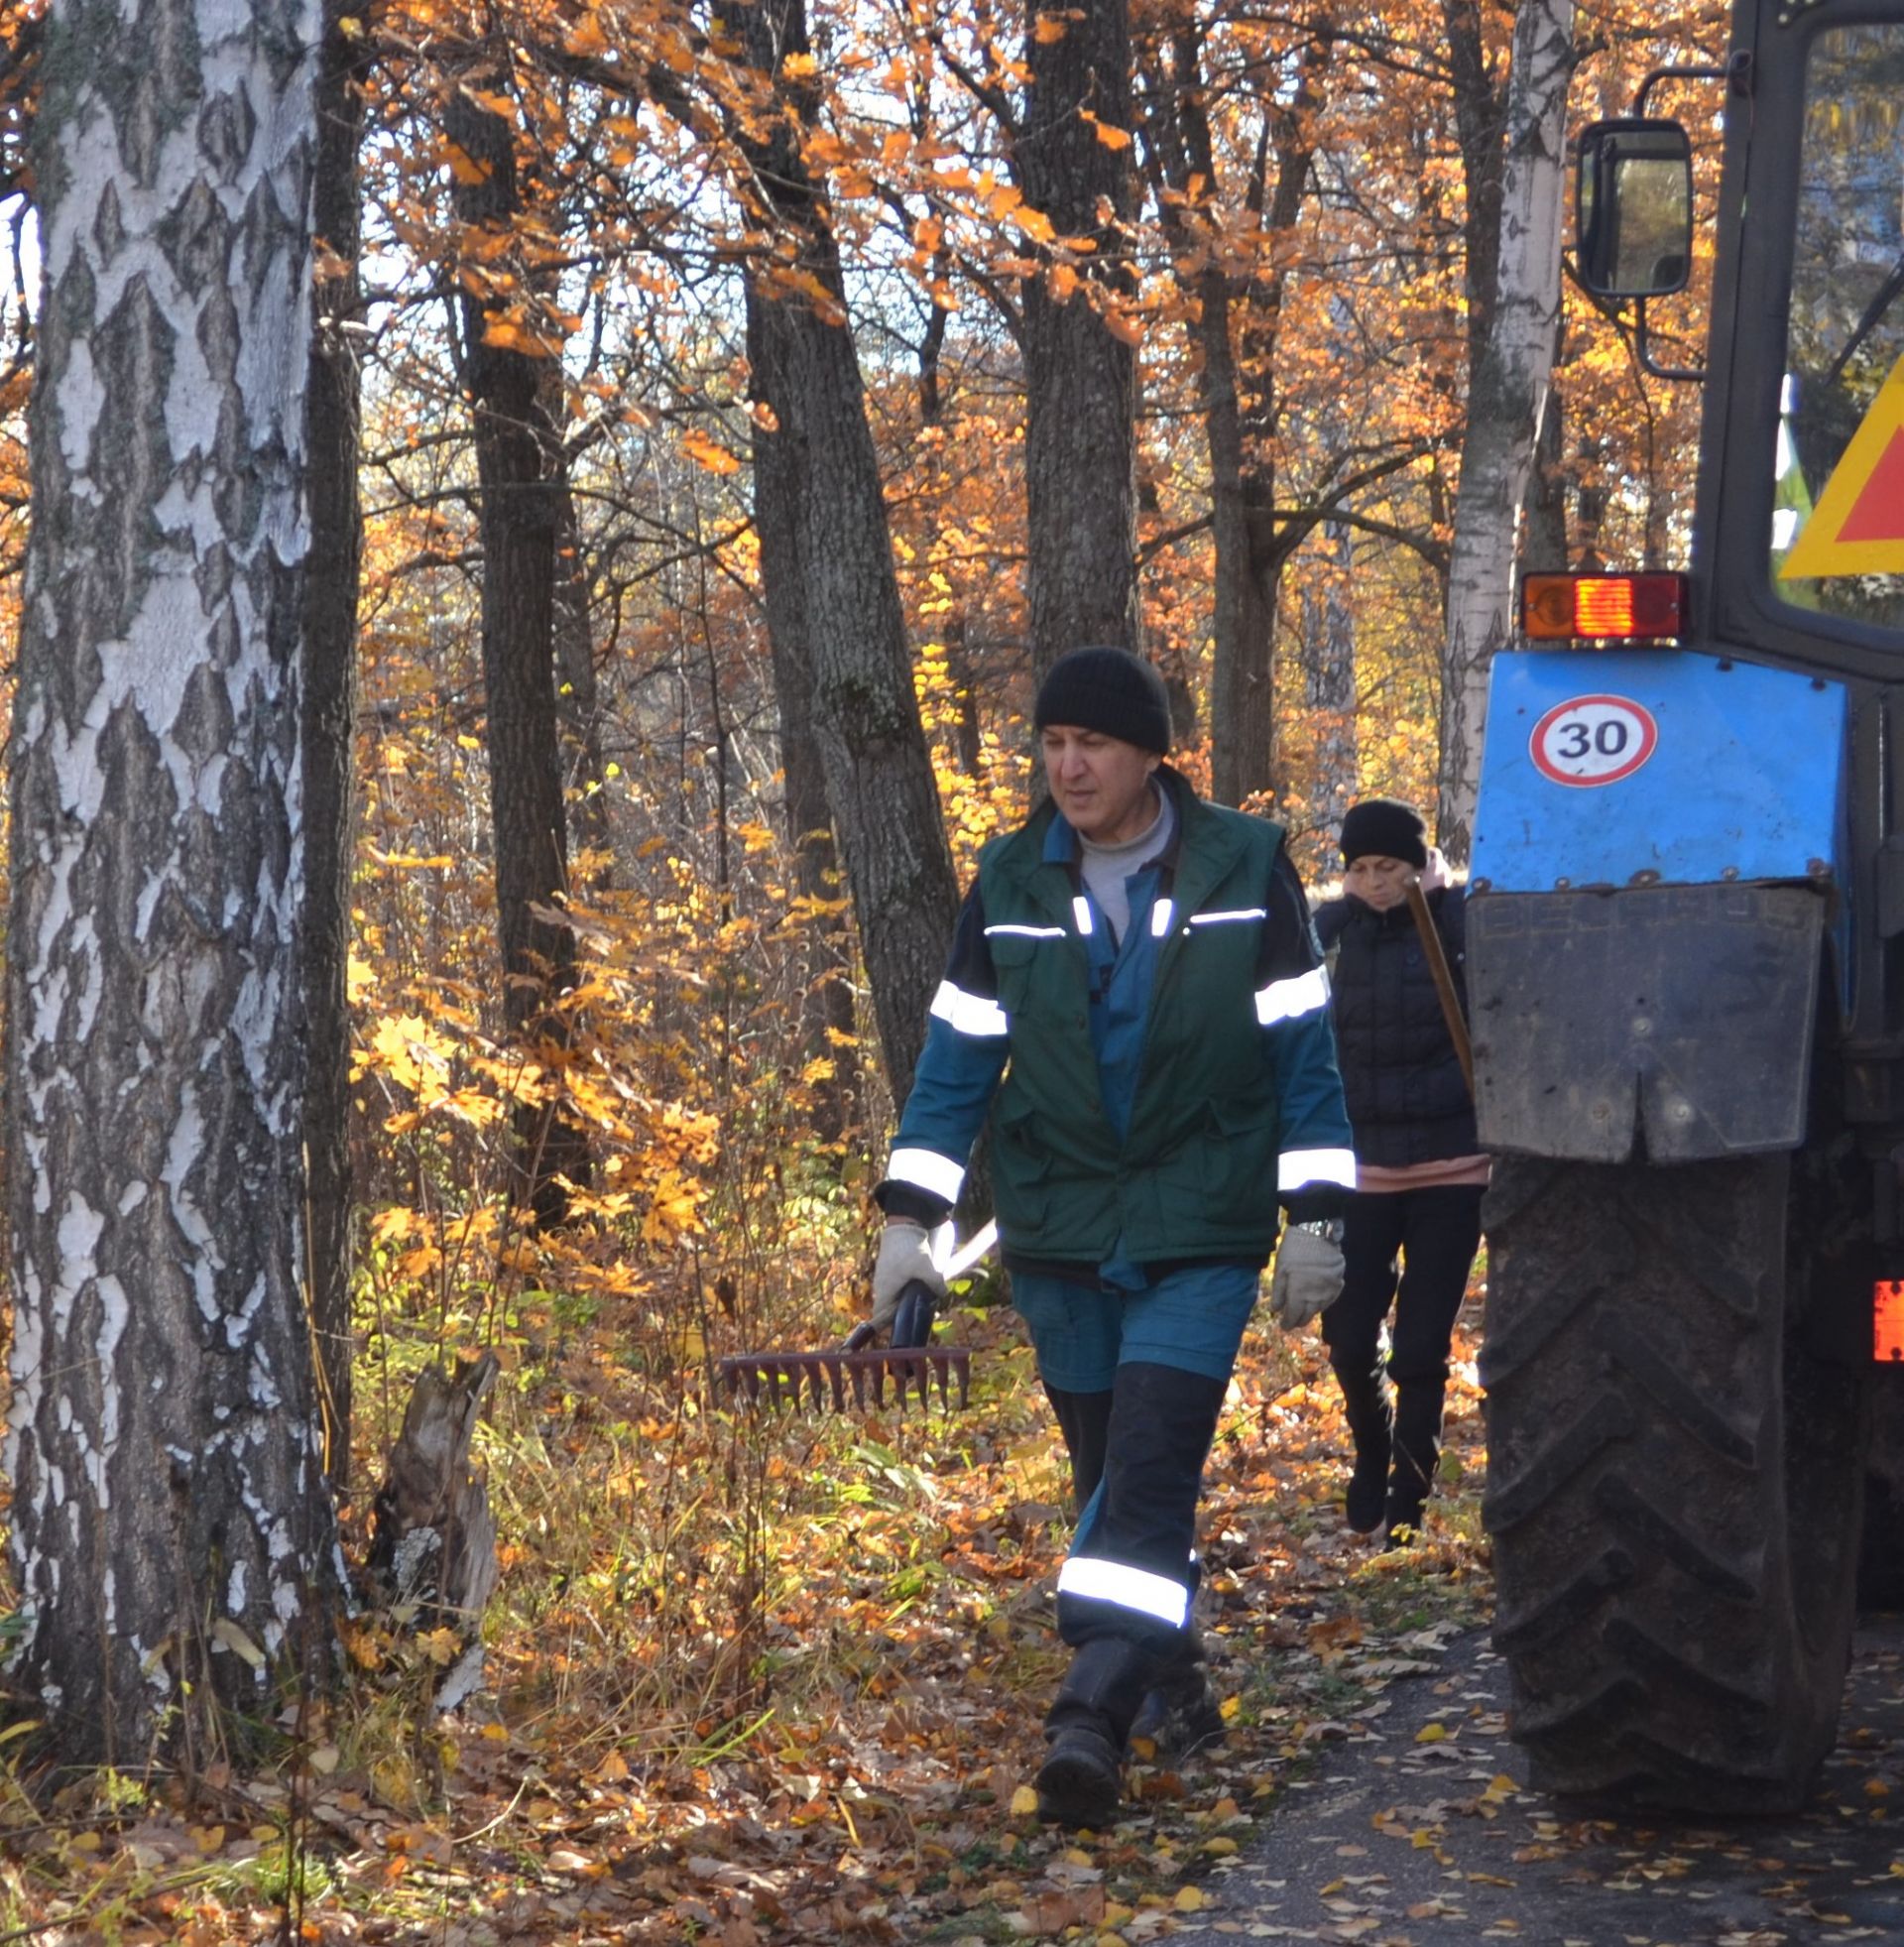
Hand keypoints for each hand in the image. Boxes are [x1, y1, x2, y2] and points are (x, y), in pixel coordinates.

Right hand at [871, 1220, 944, 1334]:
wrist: (903, 1224)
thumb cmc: (910, 1249)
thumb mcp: (926, 1268)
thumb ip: (936, 1284)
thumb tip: (942, 1294)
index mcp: (885, 1290)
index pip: (880, 1315)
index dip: (889, 1322)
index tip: (905, 1323)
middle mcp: (880, 1284)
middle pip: (889, 1305)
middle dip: (903, 1308)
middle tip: (920, 1308)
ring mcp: (883, 1274)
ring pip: (894, 1292)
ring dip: (906, 1295)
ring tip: (922, 1293)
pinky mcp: (888, 1265)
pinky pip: (896, 1281)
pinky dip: (905, 1283)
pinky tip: (919, 1279)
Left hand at [1269, 1224, 1344, 1328]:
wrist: (1318, 1232)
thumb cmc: (1294, 1249)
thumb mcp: (1280, 1269)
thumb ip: (1278, 1292)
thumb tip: (1276, 1310)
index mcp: (1299, 1293)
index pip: (1293, 1315)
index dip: (1288, 1323)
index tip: (1284, 1326)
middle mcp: (1316, 1296)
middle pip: (1307, 1315)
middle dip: (1299, 1320)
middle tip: (1293, 1321)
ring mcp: (1329, 1290)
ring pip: (1319, 1309)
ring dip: (1310, 1312)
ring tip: (1303, 1312)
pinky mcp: (1338, 1283)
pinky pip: (1330, 1299)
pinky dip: (1322, 1303)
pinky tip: (1317, 1302)